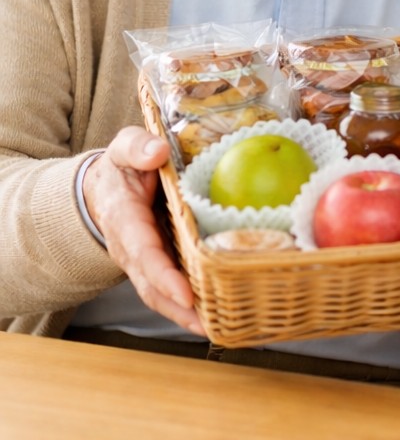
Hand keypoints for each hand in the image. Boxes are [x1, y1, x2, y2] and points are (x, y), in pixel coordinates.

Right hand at [82, 127, 204, 335]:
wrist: (106, 187)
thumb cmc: (123, 166)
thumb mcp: (125, 147)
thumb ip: (138, 147)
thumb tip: (157, 152)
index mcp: (125, 219)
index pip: (143, 252)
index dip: (163, 275)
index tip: (185, 294)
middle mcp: (132, 248)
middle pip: (152, 286)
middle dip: (179, 307)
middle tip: (209, 323)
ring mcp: (145, 261)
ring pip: (161, 295)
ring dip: (187, 315)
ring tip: (218, 327)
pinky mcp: (160, 264)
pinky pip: (172, 289)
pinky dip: (191, 305)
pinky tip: (218, 314)